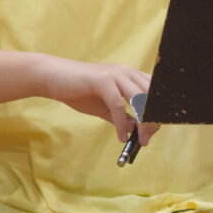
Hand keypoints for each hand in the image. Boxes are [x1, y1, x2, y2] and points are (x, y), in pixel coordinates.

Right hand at [40, 56, 159, 144]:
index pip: (156, 93)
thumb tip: (137, 130)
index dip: (159, 112)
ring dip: (143, 123)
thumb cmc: (80, 91)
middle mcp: (128, 72)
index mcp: (131, 76)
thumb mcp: (105, 107)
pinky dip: (122, 123)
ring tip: (140, 140)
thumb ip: (122, 117)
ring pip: (140, 100)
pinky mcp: (102, 80)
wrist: (53, 77)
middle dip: (154, 119)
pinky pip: (118, 105)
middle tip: (147, 139)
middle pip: (152, 97)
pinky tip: (121, 137)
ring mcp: (116, 74)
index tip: (154, 131)